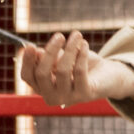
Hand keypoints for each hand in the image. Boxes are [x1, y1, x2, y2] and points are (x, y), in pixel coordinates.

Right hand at [17, 32, 133, 108]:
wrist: (107, 76)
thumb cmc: (79, 64)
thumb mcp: (62, 58)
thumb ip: (50, 56)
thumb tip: (37, 52)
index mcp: (42, 87)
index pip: (28, 76)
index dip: (27, 61)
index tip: (30, 45)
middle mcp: (52, 97)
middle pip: (42, 74)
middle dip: (50, 51)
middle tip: (59, 35)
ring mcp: (68, 98)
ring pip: (63, 71)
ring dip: (70, 49)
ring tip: (77, 35)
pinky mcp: (85, 95)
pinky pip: (79, 71)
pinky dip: (81, 54)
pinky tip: (84, 44)